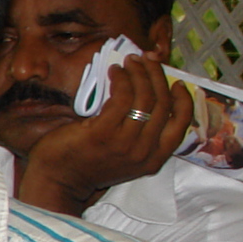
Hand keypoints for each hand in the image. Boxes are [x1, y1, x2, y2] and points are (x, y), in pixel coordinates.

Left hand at [15, 53, 195, 213]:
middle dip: (157, 76)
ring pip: (144, 98)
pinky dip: (121, 79)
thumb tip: (150, 94)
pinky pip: (122, 98)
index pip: (181, 124)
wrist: (58, 180)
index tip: (177, 82)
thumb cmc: (89, 162)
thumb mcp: (126, 154)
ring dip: (139, 73)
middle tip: (147, 60)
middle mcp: (144, 152)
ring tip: (130, 62)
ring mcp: (125, 143)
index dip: (184, 99)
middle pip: (163, 105)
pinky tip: (115, 71)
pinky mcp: (104, 133)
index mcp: (154, 159)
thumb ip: (141, 133)